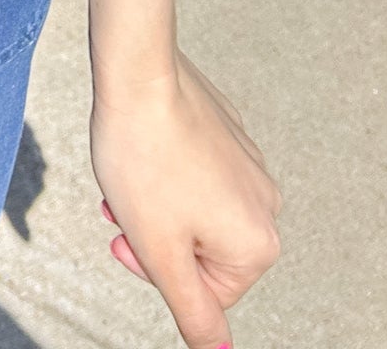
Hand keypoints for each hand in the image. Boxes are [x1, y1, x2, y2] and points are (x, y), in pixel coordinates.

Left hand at [90, 47, 282, 348]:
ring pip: (194, 211)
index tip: (127, 238)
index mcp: (258, 243)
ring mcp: (250, 163)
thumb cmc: (144, 158)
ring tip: (124, 180)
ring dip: (154, 207)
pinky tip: (141, 151)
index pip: (206, 294)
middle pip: (200, 251)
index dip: (156, 271)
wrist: (138, 74)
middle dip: (154, 238)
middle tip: (120, 210)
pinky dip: (165, 172)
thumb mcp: (161, 252)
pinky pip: (197, 172)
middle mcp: (266, 204)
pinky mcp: (229, 131)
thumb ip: (193, 312)